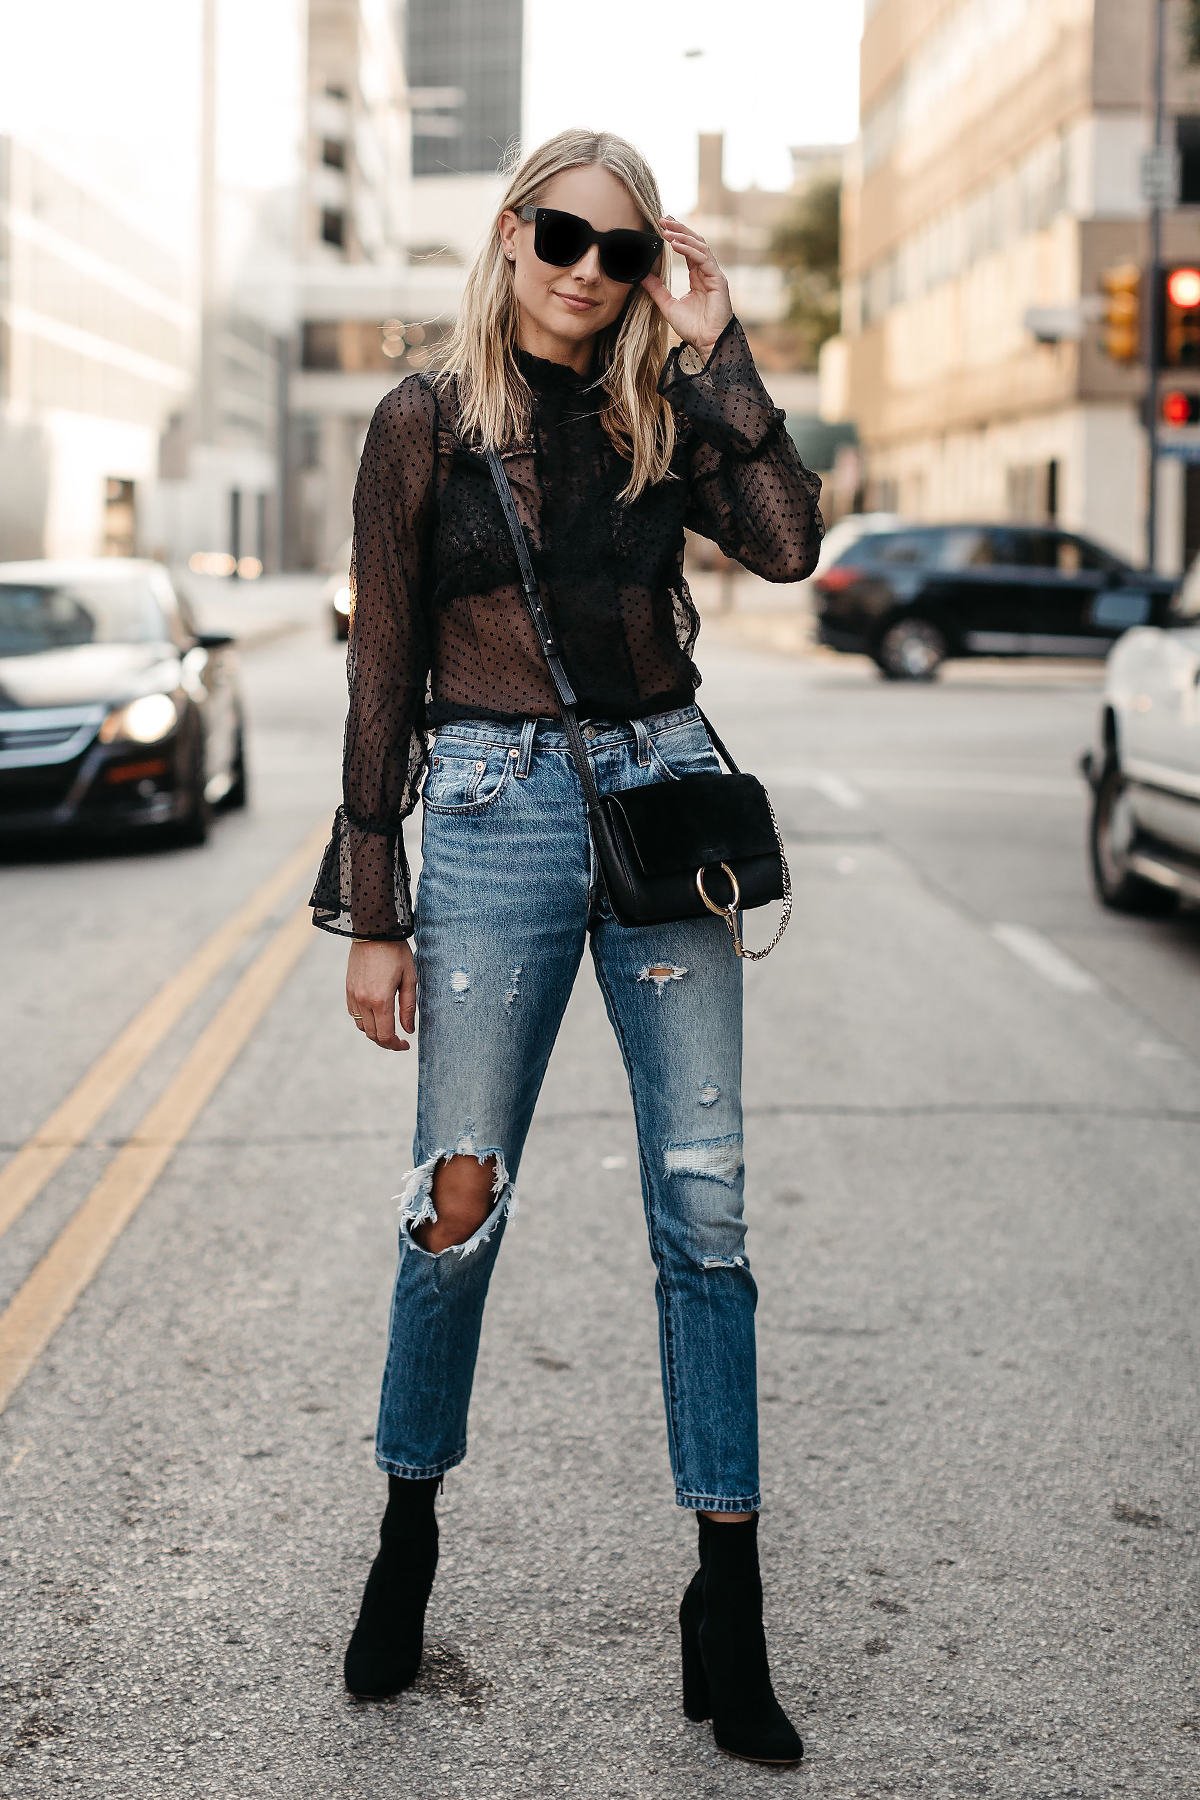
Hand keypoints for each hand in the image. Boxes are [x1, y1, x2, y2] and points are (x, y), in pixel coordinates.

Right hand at [347, 939, 416, 1051]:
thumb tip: (408, 1030)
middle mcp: (363, 1001)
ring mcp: (353, 996)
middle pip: (372, 1035)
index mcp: (380, 1000)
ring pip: (362, 1027)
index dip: (396, 1046)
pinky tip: (377, 1015)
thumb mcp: (409, 979)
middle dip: (386, 1042)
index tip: (406, 1045)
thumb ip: (408, 1007)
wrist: (373, 931)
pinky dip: (365, 1020)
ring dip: (375, 1032)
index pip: (385, 1036)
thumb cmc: (396, 952)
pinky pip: (354, 1014)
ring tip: (389, 1028)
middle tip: (400, 1040)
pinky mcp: (348, 989)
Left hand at [641, 216, 732, 359]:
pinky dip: (689, 250)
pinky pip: (703, 259)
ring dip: (682, 236)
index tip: (661, 225)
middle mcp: (707, 272)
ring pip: (700, 246)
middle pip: (695, 242)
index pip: (688, 249)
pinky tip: (675, 245)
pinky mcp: (718, 280)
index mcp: (697, 276)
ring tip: (666, 230)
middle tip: (662, 219)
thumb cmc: (692, 328)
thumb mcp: (668, 305)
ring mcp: (714, 275)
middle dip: (679, 229)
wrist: (707, 343)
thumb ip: (656, 289)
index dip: (676, 235)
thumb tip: (643, 275)